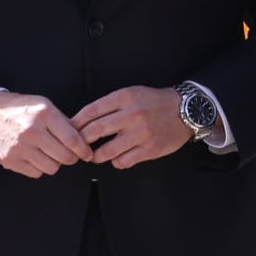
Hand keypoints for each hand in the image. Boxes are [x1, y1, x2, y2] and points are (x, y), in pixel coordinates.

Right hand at [0, 91, 94, 177]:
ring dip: (55, 163)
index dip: (84, 150)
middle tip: (70, 154)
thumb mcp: (45, 106)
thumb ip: (64, 122)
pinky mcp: (10, 160)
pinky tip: (36, 157)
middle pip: (64, 157)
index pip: (72, 139)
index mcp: (44, 115)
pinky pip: (36, 173)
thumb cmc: (22, 109)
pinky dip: (39, 168)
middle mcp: (32, 132)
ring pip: (51, 168)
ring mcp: (19, 148)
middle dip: (72, 158)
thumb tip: (84, 140)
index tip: (87, 154)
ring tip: (50, 153)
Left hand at [72, 86, 190, 168]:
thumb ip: (109, 105)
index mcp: (125, 98)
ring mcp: (141, 133)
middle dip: (81, 141)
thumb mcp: (132, 93)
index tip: (69, 131)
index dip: (75, 123)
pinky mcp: (150, 149)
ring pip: (107, 151)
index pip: (91, 111)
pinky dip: (116, 162)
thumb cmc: (154, 102)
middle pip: (95, 131)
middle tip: (77, 146)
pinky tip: (117, 158)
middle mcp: (132, 115)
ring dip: (96, 156)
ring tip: (94, 155)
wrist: (186, 111)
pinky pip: (124, 161)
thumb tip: (82, 121)